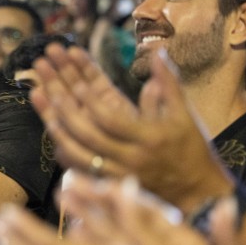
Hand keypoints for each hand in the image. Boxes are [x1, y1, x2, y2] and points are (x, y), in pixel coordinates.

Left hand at [30, 44, 229, 209]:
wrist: (198, 193)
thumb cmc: (192, 149)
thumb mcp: (185, 114)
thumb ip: (169, 83)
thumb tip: (158, 51)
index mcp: (149, 137)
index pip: (113, 119)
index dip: (93, 102)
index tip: (78, 84)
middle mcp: (131, 158)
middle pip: (90, 135)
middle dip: (67, 111)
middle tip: (49, 90)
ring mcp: (119, 175)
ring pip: (82, 156)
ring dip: (61, 134)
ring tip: (47, 113)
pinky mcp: (112, 186)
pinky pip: (83, 173)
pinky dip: (68, 157)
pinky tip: (55, 141)